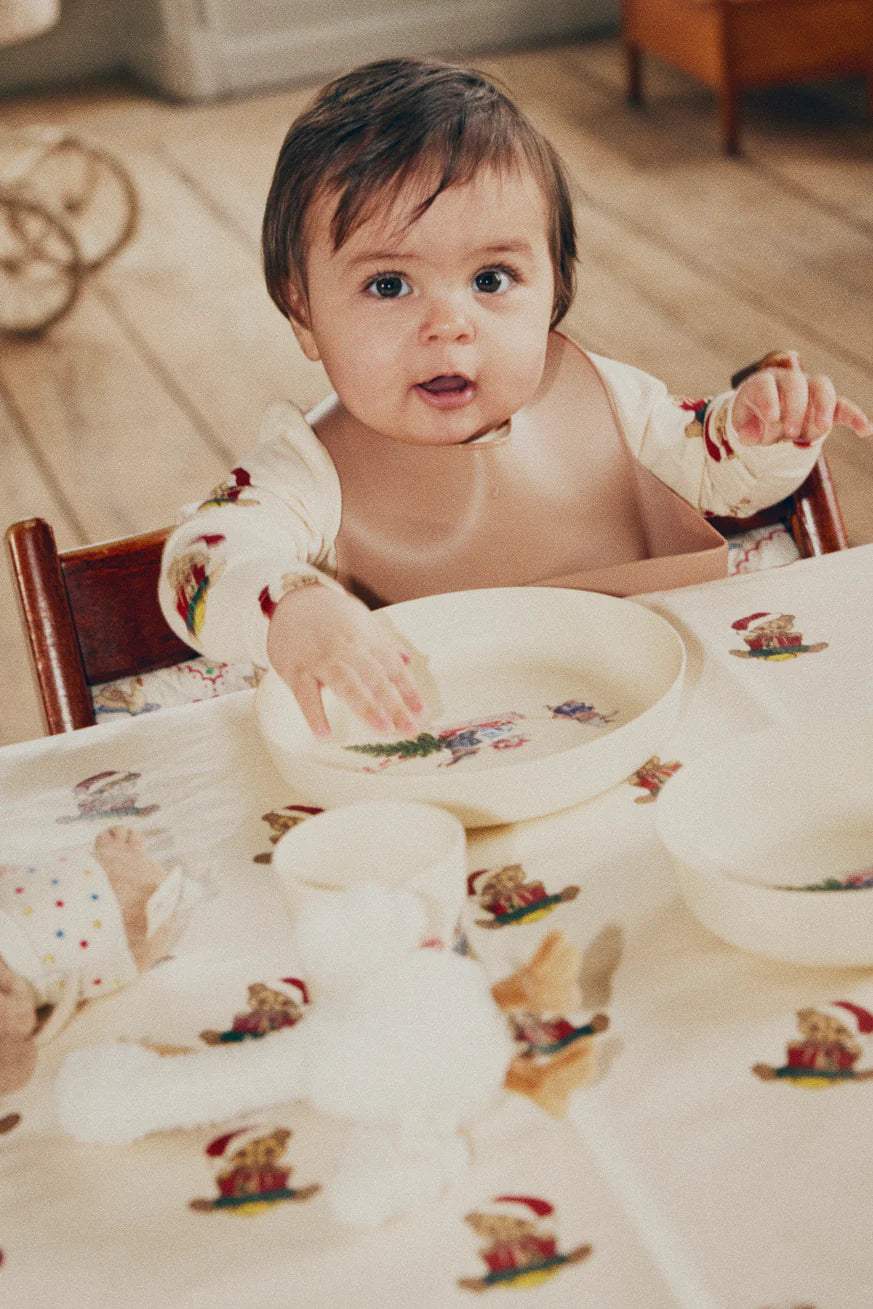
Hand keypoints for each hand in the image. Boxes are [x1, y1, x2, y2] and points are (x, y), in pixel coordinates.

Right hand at [266, 581, 426, 737]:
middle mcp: (346, 649)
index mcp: (365, 639)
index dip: (408, 690)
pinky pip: (305, 695)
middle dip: (394, 703)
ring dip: (366, 707)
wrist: (291, 597)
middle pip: (374, 678)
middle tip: (410, 728)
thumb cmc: (331, 614)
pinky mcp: (295, 669)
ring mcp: (320, 660)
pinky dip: (315, 715)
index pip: (392, 667)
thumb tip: (409, 660)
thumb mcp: (362, 621)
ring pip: (346, 684)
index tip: (422, 712)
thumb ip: (384, 645)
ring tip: (383, 728)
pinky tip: (324, 735)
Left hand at [732, 351, 872, 446]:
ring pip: (822, 386)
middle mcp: (788, 381)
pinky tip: (865, 430)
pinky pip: (843, 406)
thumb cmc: (754, 420)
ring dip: (823, 406)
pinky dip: (855, 416)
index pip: (765, 385)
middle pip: (796, 383)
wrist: (769, 418)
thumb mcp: (745, 426)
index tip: (771, 418)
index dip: (769, 399)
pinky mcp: (826, 406)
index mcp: (763, 383)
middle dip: (795, 407)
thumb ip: (746, 431)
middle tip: (789, 433)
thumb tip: (749, 436)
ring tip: (822, 429)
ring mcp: (809, 391)